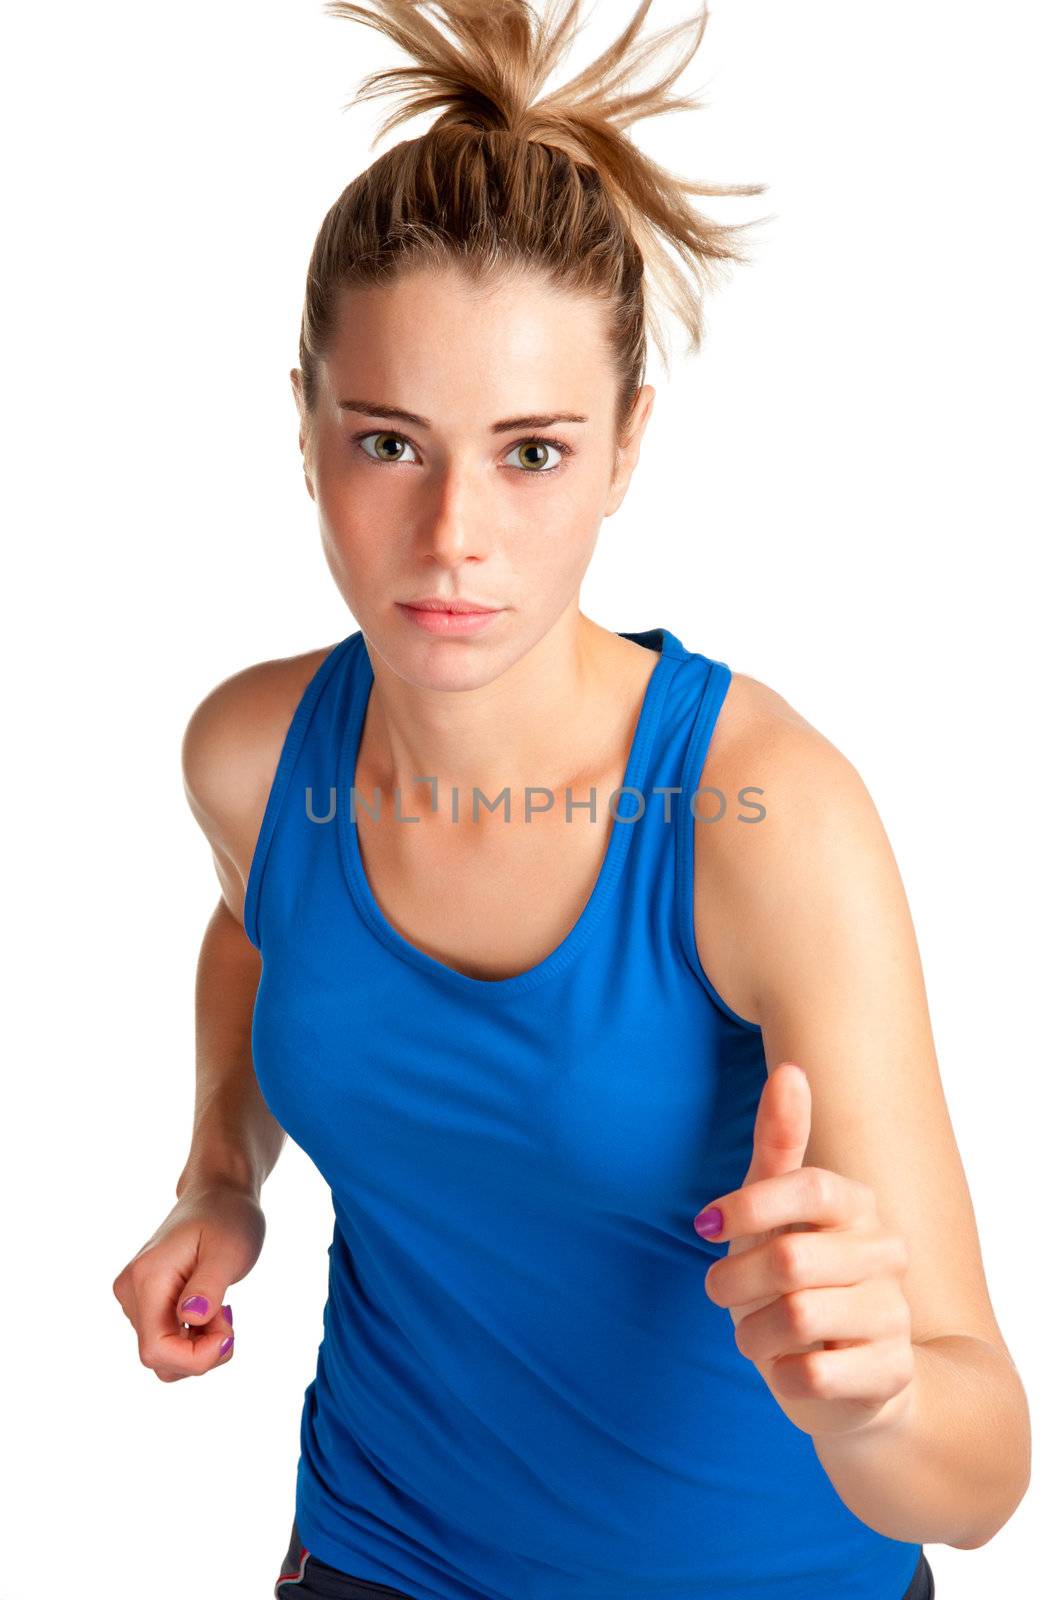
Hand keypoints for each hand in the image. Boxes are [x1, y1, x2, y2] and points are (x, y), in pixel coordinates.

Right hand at [112, 1184, 264, 1381]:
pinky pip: (165, 1340)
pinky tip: (209, 1308)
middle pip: (158, 1358)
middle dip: (201, 1350)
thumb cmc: (228, 1218)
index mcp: (147, 1279)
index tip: (228, 1334)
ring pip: (163, 1353)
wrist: (218, 1194)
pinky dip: (192, 1337)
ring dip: (198, 1344)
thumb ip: (209, 1286)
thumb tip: (190, 1317)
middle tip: (228, 1314)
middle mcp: (130, 1291)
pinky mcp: (143, 1302)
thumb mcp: (230, 1250)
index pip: (155, 1350)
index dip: (194, 1358)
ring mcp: (134, 1298)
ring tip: (219, 1307)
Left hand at [693, 1060, 915, 1439]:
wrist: (851, 1376)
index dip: (747, 1206)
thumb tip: (792, 1070)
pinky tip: (787, 1366)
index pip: (807, 1185)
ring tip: (757, 1334)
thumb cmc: (797, 1278)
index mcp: (857, 1204)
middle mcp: (885, 1253)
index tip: (706, 1226)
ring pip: (797, 1319)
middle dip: (735, 1283)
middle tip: (724, 1293)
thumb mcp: (775, 1209)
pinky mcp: (892, 1373)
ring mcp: (894, 1314)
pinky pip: (811, 1375)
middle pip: (790, 1258)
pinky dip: (778, 1374)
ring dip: (753, 1334)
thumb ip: (780, 1142)